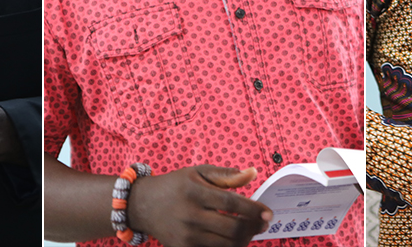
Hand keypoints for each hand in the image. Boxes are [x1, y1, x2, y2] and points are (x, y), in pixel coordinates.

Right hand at [127, 165, 272, 246]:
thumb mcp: (198, 172)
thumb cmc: (175, 186)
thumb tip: (253, 173)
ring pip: (226, 245)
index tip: (268, 213)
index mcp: (195, 192)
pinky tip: (232, 238)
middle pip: (232, 229)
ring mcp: (187, 236)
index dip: (253, 210)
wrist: (143, 205)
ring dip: (244, 240)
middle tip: (262, 223)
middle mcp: (191, 216)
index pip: (232, 203)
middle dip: (253, 228)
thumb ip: (226, 175)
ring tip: (249, 231)